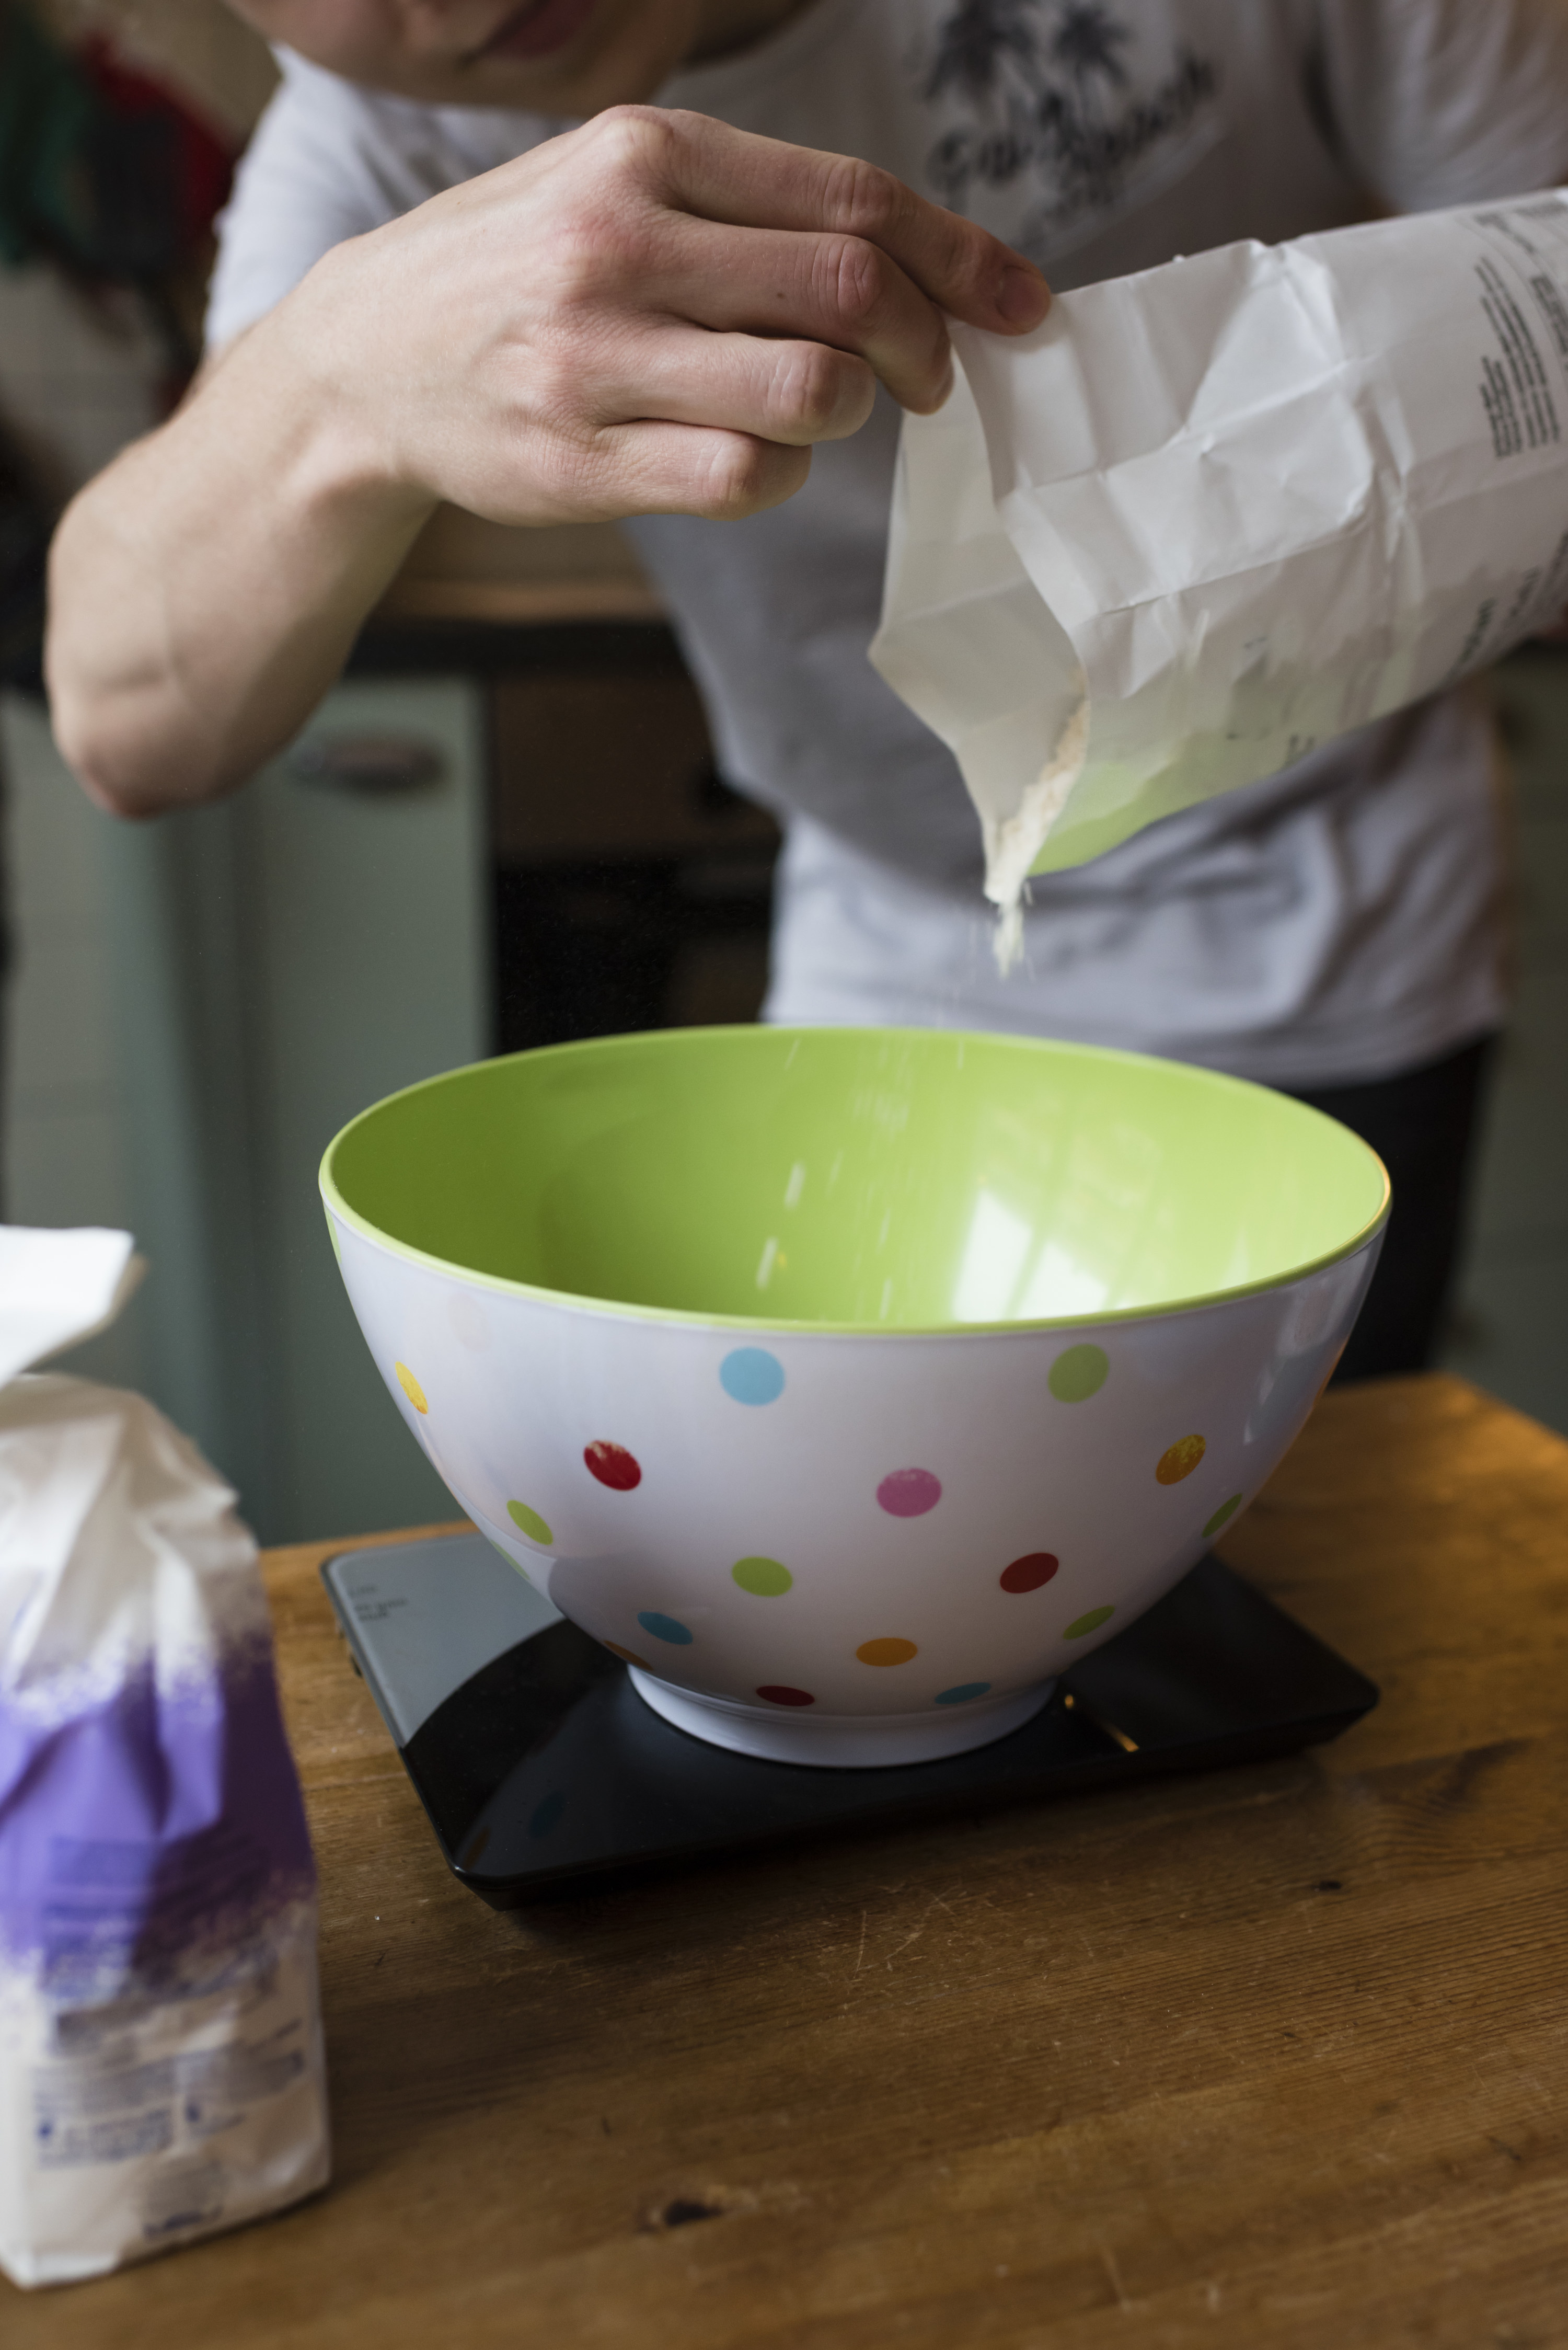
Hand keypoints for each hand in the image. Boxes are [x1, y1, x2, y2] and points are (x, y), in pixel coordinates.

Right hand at [277, 104, 1050, 526]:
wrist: (362, 360)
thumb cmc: (518, 271)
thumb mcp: (615, 188)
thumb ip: (751, 212)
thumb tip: (919, 263)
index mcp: (645, 152)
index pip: (853, 202)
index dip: (960, 260)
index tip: (1018, 304)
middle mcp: (620, 241)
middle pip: (852, 296)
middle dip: (926, 348)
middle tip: (930, 379)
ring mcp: (595, 357)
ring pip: (808, 393)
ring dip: (846, 415)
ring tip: (816, 410)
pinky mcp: (580, 460)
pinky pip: (744, 479)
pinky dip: (781, 476)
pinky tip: (753, 458)